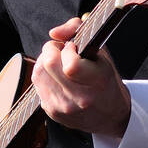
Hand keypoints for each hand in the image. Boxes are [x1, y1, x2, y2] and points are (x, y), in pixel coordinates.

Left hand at [31, 17, 130, 137]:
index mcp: (97, 81)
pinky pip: (38, 86)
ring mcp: (64, 107)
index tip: (73, 48)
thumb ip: (78, 31)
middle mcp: (80, 97)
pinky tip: (56, 77)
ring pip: (38, 74)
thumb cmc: (106, 80)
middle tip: (61, 50)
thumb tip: (54, 33)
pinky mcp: (52, 112)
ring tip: (58, 63)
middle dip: (51, 50)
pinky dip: (44, 77)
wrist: (109, 116)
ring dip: (45, 63)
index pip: (71, 65)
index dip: (67, 50)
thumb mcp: (102, 53)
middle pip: (48, 65)